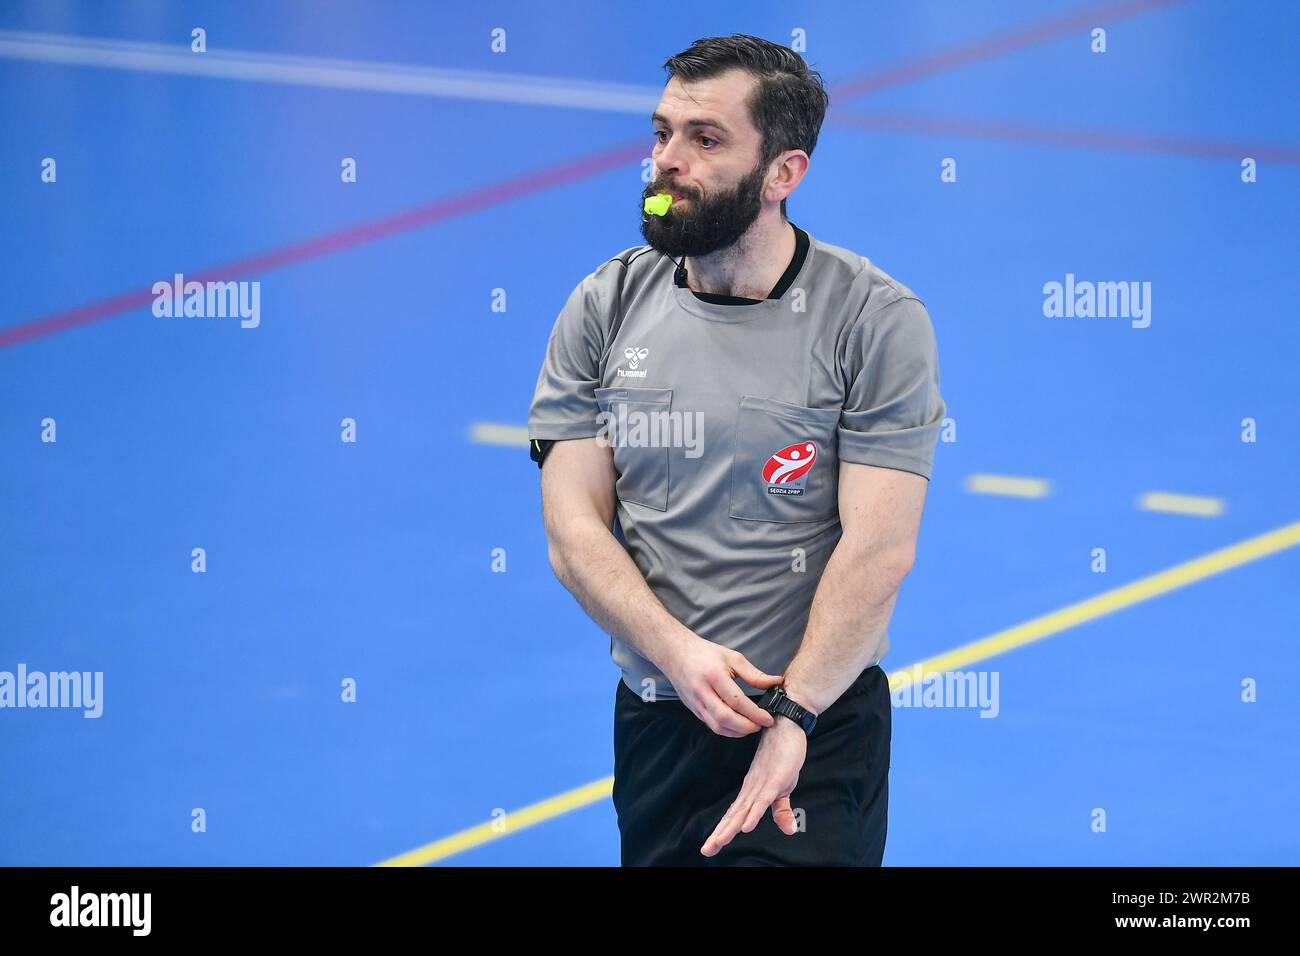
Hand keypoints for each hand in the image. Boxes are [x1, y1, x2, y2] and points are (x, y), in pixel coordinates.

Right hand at [658, 634, 782, 736]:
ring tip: (752, 727)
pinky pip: (711, 725)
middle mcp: (702, 691)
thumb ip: (754, 674)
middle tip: (761, 725)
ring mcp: (695, 703)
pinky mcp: (693, 709)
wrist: (676, 654)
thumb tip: (776, 682)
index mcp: (714, 676)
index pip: (737, 701)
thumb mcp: (732, 658)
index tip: (768, 719)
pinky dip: (726, 730)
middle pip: (725, 718)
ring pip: (717, 726)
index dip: (755, 713)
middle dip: (747, 727)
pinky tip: (738, 727)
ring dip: (737, 731)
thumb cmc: (704, 653)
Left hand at [701, 717, 807, 856]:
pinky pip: (763, 800)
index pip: (734, 816)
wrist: (785, 726)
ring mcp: (762, 784)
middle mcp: (752, 789)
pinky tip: (746, 826)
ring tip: (719, 843)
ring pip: (744, 810)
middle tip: (706, 850)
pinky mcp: (776, 779)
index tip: (709, 847)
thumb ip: (782, 810)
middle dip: (721, 834)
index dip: (722, 831)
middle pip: (734, 816)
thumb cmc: (782, 757)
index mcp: (751, 792)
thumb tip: (790, 830)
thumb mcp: (784, 788)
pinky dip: (754, 814)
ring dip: (731, 827)